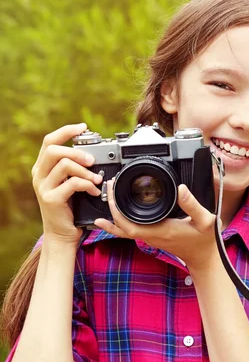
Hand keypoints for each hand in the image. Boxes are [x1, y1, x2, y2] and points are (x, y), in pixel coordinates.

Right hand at [32, 123, 102, 244]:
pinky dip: (87, 185)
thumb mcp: (70, 183)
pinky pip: (72, 184)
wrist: (63, 234)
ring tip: (96, 178)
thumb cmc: (70, 208)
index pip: (50, 141)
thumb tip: (93, 152)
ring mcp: (43, 187)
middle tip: (92, 160)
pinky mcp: (51, 199)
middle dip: (77, 151)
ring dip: (85, 170)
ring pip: (64, 165)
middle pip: (54, 149)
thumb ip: (74, 168)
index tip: (83, 127)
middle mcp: (39, 175)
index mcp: (42, 168)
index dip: (66, 131)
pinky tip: (94, 191)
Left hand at [94, 181, 219, 270]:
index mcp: (161, 231)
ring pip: (124, 230)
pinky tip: (115, 217)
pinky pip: (132, 231)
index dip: (116, 209)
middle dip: (111, 207)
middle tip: (109, 187)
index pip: (129, 224)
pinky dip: (121, 223)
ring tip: (107, 198)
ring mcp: (151, 238)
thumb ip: (193, 205)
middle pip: (121, 226)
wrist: (205, 258)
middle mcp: (152, 236)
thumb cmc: (206, 241)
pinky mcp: (153, 237)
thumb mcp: (205, 221)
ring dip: (114, 215)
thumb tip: (181, 188)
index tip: (114, 189)